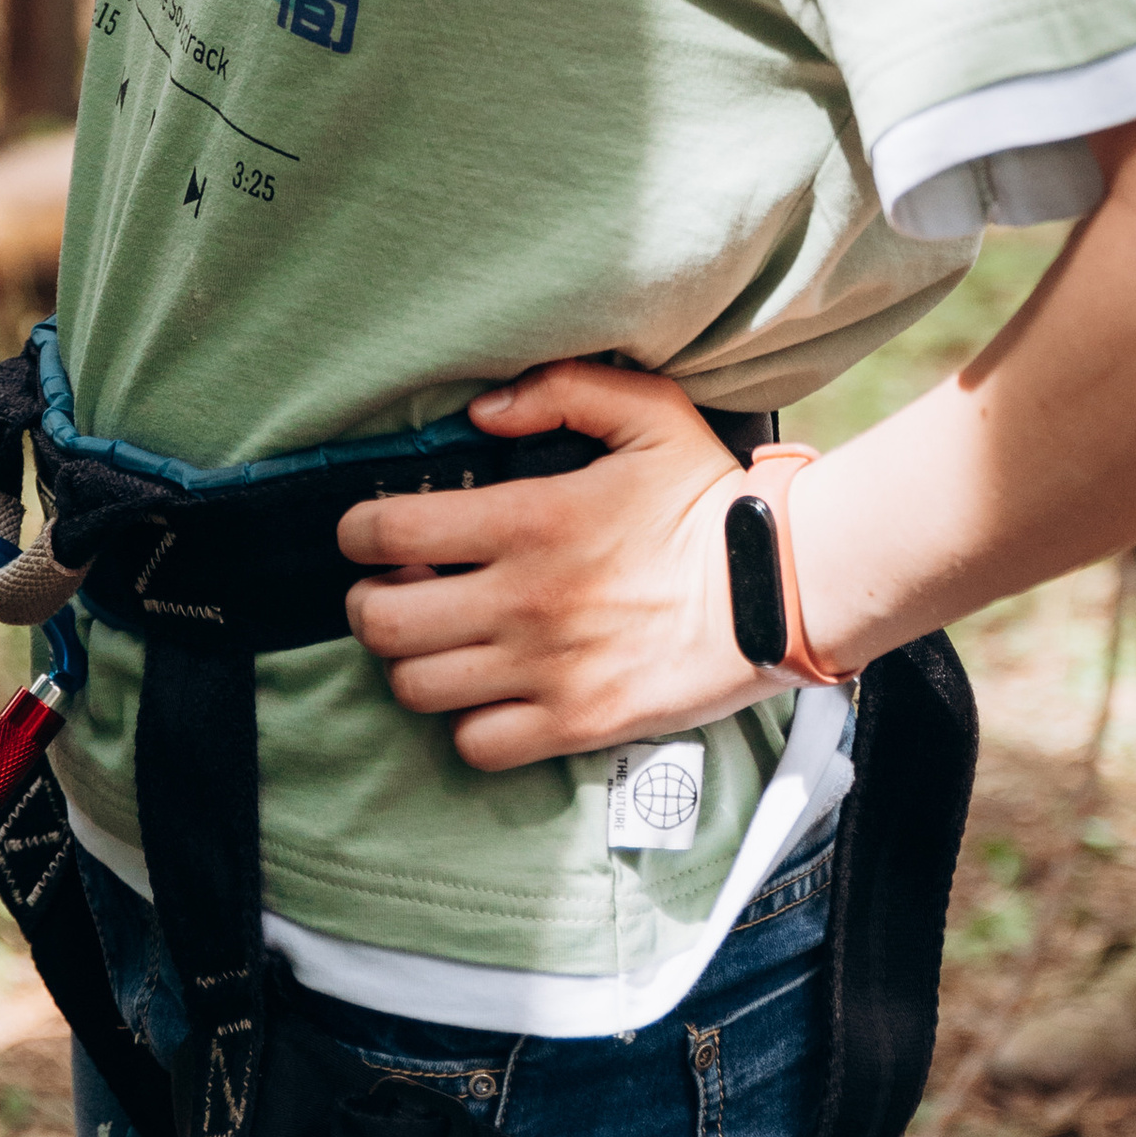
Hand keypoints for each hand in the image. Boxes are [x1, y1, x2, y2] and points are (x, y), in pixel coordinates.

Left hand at [338, 360, 768, 770]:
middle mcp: (524, 601)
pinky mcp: (573, 726)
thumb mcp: (647, 412)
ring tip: (436, 639)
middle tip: (393, 588)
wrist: (779, 590)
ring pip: (416, 686)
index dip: (357, 531)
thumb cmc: (706, 499)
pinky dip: (465, 722)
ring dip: (410, 661)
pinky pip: (475, 743)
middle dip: (367, 601)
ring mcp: (545, 671)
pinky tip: (486, 690)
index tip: (368, 531)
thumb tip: (479, 413)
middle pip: (381, 622)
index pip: (388, 533)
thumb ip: (559, 392)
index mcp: (531, 519)